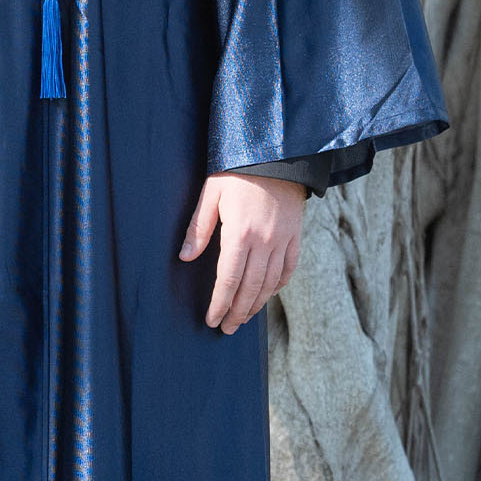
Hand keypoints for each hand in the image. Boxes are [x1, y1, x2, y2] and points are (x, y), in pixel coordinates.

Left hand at [177, 173, 305, 333]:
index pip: (228, 280)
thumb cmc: (237, 170)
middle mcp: (264, 242)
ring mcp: (283, 240)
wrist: (277, 152)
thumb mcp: (211, 193)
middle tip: (226, 328)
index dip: (220, 303)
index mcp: (240, 233)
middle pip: (250, 288)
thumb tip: (184, 258)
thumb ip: (198, 228)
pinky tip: (268, 293)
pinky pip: (289, 268)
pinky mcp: (296, 235)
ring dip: (256, 305)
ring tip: (243, 318)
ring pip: (270, 283)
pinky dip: (278, 285)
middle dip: (236, 312)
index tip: (211, 319)